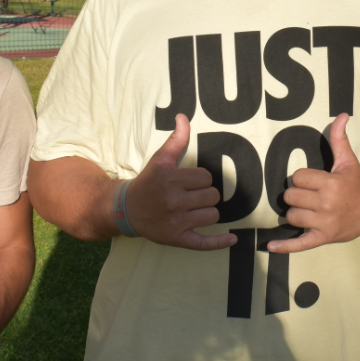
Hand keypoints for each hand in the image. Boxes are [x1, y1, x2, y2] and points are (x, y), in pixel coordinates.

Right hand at [126, 115, 236, 250]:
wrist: (127, 209)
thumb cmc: (149, 182)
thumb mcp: (160, 159)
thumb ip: (176, 139)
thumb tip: (183, 117)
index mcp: (171, 179)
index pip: (206, 178)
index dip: (201, 179)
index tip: (189, 182)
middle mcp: (173, 201)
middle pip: (212, 196)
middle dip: (206, 195)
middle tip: (191, 196)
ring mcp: (176, 222)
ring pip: (212, 216)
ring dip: (207, 213)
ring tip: (194, 210)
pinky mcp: (177, 239)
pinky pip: (203, 243)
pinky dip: (219, 242)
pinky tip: (232, 238)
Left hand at [269, 114, 359, 252]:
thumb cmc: (358, 184)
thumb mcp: (348, 161)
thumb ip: (339, 138)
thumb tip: (341, 115)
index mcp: (331, 183)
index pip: (298, 177)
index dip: (301, 178)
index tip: (312, 181)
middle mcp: (327, 204)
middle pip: (291, 197)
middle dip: (297, 195)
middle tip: (309, 195)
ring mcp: (325, 223)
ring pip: (292, 216)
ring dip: (295, 213)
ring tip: (307, 210)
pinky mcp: (323, 237)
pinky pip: (300, 244)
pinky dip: (285, 246)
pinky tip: (270, 246)